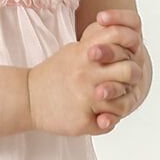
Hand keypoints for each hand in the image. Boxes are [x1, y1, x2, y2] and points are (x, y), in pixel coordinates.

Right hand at [27, 12, 144, 137]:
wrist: (26, 97)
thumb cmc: (54, 73)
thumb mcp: (73, 50)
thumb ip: (96, 42)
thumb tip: (122, 35)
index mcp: (84, 53)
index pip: (119, 36)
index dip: (129, 44)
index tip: (125, 53)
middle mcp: (86, 74)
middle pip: (130, 71)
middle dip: (133, 77)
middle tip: (125, 82)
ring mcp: (85, 98)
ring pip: (124, 103)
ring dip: (121, 103)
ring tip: (111, 101)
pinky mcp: (82, 121)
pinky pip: (109, 124)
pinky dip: (106, 121)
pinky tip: (97, 116)